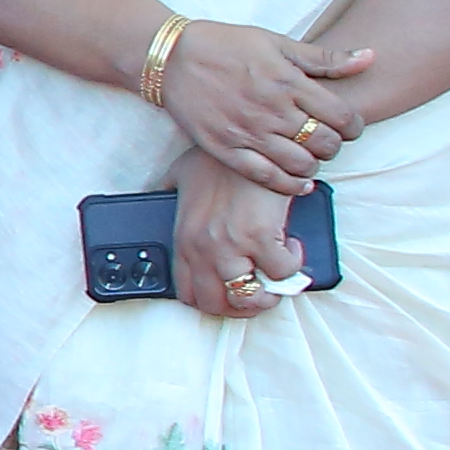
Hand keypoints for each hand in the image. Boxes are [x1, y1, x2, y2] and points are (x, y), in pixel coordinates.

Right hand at [153, 16, 368, 196]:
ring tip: (311, 157)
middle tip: (329, 140)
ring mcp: (247, 132)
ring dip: (314, 164)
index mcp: (287, 82)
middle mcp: (271, 110)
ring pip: (300, 163)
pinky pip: (265, 176)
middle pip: (325, 143)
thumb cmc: (225, 46)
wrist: (171, 58)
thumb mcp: (277, 43)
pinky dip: (289, 185)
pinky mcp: (225, 149)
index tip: (349, 125)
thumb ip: (324, 57)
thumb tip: (370, 57)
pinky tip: (298, 182)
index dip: (354, 125)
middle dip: (335, 145)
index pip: (341, 116)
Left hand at [173, 147, 309, 319]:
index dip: (211, 302)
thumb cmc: (218, 158)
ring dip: (269, 294)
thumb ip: (167, 193)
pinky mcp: (263, 237)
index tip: (227, 296)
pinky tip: (291, 248)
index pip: (188, 293)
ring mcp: (232, 246)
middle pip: (218, 304)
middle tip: (259, 293)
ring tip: (277, 278)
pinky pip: (282, 272)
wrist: (249, 142)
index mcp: (184, 239)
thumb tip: (158, 197)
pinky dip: (291, 267)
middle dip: (241, 307)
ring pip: (251, 297)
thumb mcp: (179, 176)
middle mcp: (204, 249)